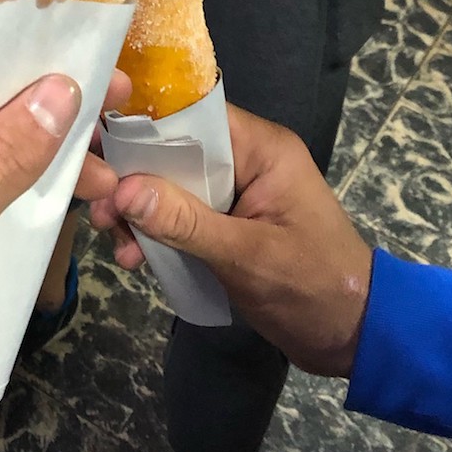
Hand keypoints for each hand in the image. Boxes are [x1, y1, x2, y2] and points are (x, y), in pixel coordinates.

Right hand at [87, 104, 373, 375]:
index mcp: (262, 149)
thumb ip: (185, 222)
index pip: (193, 115)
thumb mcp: (247, 256)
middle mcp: (247, 161)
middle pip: (176, 153)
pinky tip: (135, 260)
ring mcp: (238, 195)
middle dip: (133, 180)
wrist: (356, 336)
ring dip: (141, 213)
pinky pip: (183, 218)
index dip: (143, 126)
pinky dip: (158, 235)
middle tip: (97, 210)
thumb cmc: (313, 287)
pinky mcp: (229, 227)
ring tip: (114, 242)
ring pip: (173, 188)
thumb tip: (122, 189)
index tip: (96, 148)